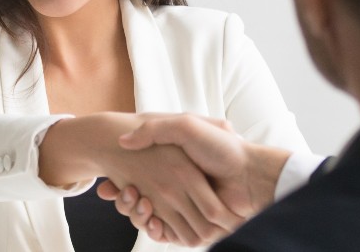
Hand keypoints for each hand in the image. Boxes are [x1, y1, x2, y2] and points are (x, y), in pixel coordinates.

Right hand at [37, 113, 243, 245]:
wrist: (251, 175)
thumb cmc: (222, 149)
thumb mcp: (185, 126)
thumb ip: (154, 130)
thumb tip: (125, 141)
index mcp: (174, 167)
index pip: (136, 179)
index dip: (122, 185)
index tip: (109, 185)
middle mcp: (177, 188)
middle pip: (139, 200)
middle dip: (125, 201)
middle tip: (114, 194)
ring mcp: (185, 206)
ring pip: (149, 217)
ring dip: (137, 215)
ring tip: (132, 205)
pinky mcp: (193, 225)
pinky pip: (166, 232)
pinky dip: (154, 230)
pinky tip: (150, 221)